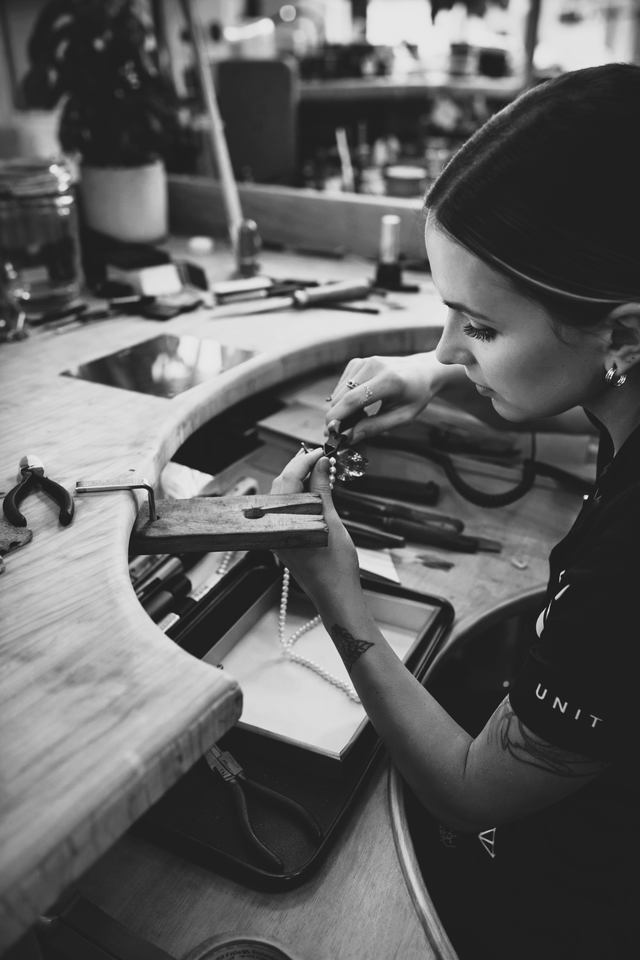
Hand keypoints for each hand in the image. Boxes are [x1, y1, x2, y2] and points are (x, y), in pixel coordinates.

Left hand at [270, 448, 360, 606]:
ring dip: (302, 482)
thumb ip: (322, 490)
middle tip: (324, 458)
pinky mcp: (283, 539)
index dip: (305, 460)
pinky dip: (300, 497)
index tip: (322, 451)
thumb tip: (321, 463)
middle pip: (282, 485)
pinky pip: (287, 510)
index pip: (288, 478)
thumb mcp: (331, 521)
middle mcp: (273, 526)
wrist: (335, 596)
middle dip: (302, 468)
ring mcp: (277, 533)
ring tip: (323, 471)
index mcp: (281, 519)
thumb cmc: (335, 565)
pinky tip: (316, 492)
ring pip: (284, 497)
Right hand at [325, 352, 448, 442]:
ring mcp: (364, 362)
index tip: (329, 433)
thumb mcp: (404, 417)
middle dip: (336, 417)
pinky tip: (359, 404)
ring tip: (358, 418)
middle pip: (342, 396)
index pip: (353, 399)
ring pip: (339, 391)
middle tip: (341, 434)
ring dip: (341, 408)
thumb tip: (350, 437)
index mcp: (389, 380)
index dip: (337, 417)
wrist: (422, 371)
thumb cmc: (416, 396)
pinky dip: (344, 398)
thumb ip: (377, 426)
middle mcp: (374, 366)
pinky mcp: (357, 362)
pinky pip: (342, 385)